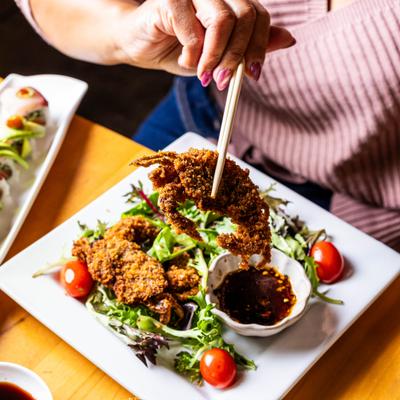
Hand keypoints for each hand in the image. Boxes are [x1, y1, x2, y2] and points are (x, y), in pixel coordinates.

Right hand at [114, 0, 294, 88]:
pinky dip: (192, 56)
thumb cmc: (178, 48)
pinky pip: (193, 31)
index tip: (253, 74)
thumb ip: (251, 45)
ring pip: (223, 20)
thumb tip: (289, 39)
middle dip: (237, 57)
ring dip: (215, 57)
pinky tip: (184, 61)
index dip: (260, 46)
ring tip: (204, 75)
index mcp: (229, 1)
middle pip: (246, 16)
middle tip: (223, 81)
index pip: (260, 15)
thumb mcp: (220, 54)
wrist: (140, 44)